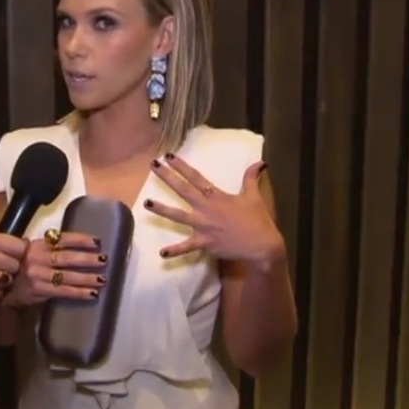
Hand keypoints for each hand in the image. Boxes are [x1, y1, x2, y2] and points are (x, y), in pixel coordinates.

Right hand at [2, 229, 102, 306]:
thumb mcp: (28, 251)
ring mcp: (39, 274)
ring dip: (87, 277)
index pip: (61, 239)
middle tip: (104, 260)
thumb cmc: (17, 267)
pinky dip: (79, 292)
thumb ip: (46, 248)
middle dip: (87, 259)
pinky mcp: (40, 290)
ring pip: (68, 275)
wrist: (0, 285)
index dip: (80, 240)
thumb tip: (75, 246)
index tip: (96, 241)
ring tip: (102, 278)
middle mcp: (37, 258)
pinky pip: (63, 291)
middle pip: (67, 257)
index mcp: (36, 245)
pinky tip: (92, 293)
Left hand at [145, 155, 285, 266]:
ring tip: (146, 203)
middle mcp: (207, 209)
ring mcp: (204, 226)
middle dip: (167, 177)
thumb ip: (251, 178)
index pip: (196, 177)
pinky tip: (162, 253)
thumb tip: (260, 162)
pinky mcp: (205, 243)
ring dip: (162, 209)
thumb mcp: (254, 196)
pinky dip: (175, 251)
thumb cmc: (257, 220)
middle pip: (183, 190)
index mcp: (217, 196)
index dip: (182, 166)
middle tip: (153, 166)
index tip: (168, 156)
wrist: (262, 245)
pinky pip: (187, 247)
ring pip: (179, 216)